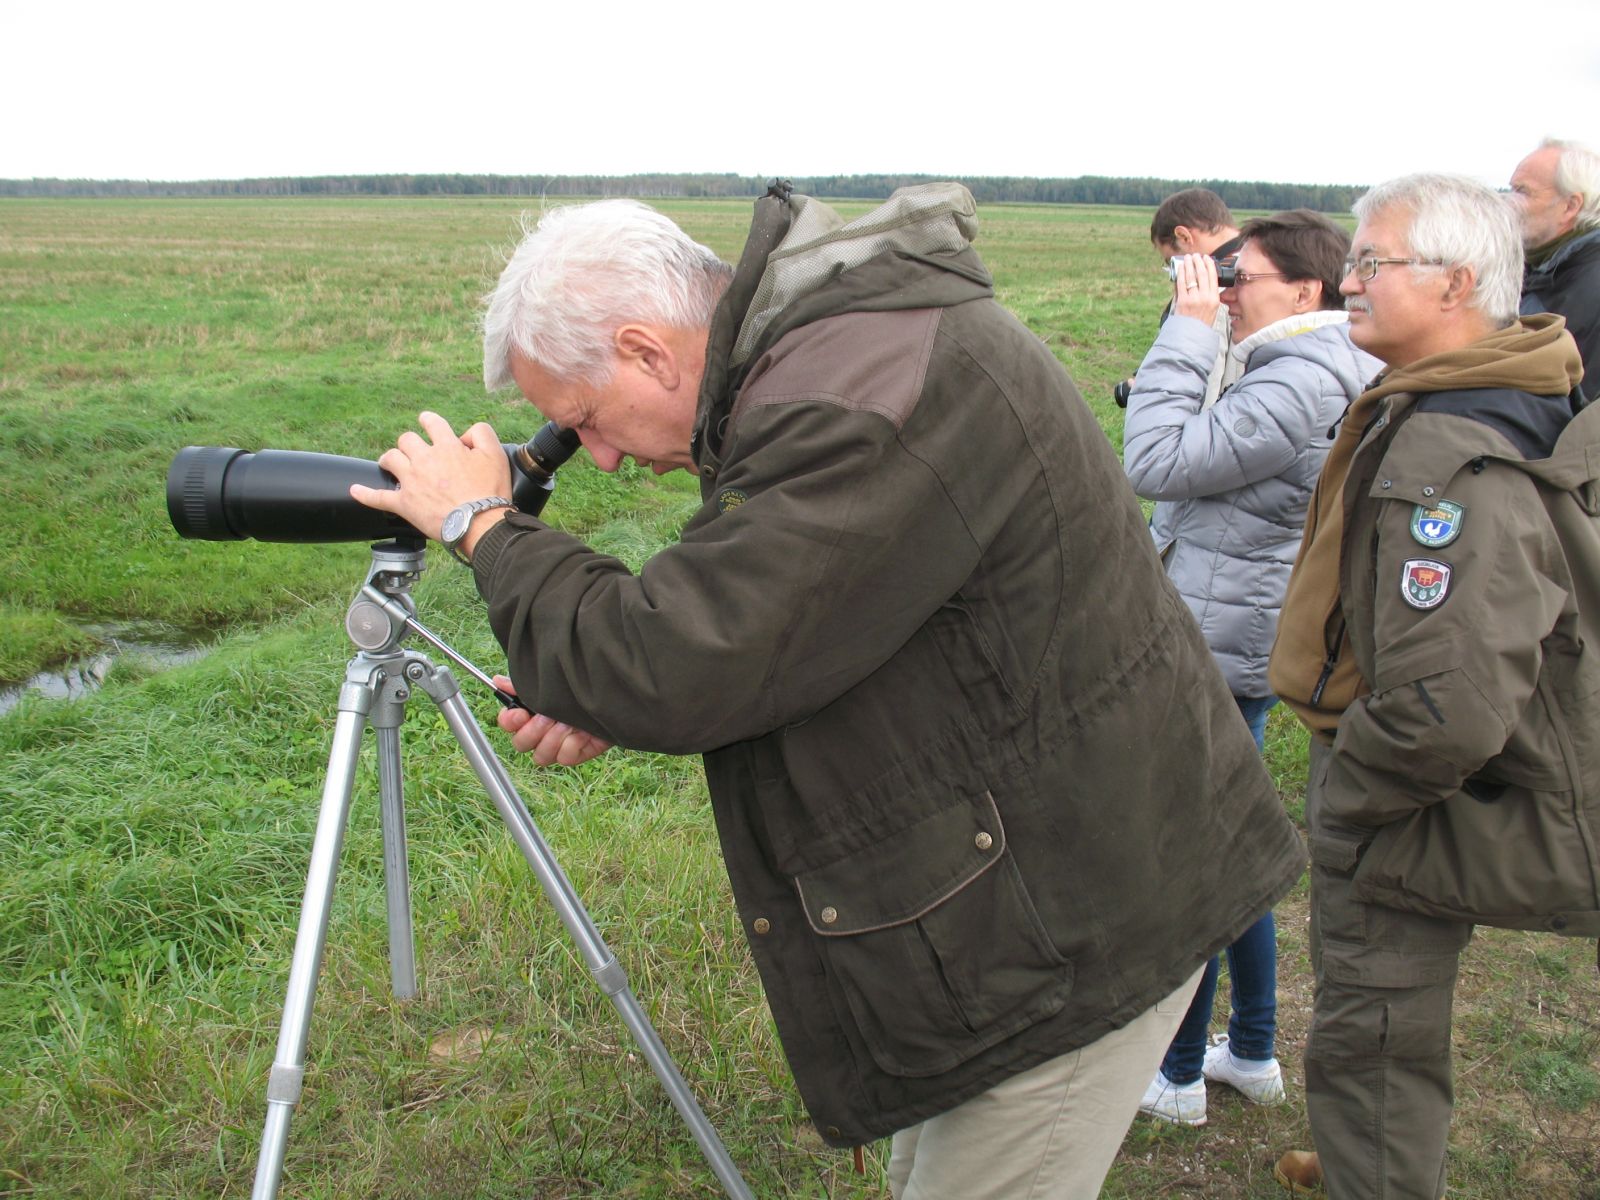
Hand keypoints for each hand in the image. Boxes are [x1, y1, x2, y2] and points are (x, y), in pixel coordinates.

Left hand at [349, 411, 512, 540]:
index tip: (427, 423)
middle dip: (410, 442)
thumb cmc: (489, 492)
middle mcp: (424, 459)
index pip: (431, 422)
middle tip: (415, 451)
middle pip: (406, 439)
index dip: (428, 420)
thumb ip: (481, 434)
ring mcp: (411, 481)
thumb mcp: (496, 455)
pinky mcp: (403, 503)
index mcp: (446, 445)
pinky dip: (364, 493)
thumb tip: (465, 434)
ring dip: (390, 459)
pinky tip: (354, 490)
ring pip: (390, 459)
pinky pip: (377, 497)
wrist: (478, 523)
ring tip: (393, 464)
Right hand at [492, 676, 614, 765]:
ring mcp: (558, 745)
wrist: (614, 694)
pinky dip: (574, 744)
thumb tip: (497, 680)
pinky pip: (565, 758)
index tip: (521, 713)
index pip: (507, 724)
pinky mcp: (576, 754)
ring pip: (540, 756)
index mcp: (531, 714)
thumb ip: (523, 684)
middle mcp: (541, 732)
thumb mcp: (551, 683)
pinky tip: (583, 732)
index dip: (511, 721)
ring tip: (568, 723)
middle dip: (535, 730)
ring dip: (554, 738)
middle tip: (550, 717)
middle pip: (521, 744)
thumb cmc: (580, 688)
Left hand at [1170, 254, 1221, 324]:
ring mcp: (1193, 299)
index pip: (1213, 277)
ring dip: (1189, 265)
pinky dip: (1181, 274)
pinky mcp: (1182, 301)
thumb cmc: (1200, 323)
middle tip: (1195, 256)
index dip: (1209, 265)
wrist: (1191, 336)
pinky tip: (1181, 268)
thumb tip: (1203, 281)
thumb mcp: (1212, 310)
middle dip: (1198, 262)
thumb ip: (1209, 296)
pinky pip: (1181, 284)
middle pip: (1202, 274)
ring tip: (1187, 258)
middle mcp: (1205, 298)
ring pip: (1191, 277)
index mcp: (1214, 299)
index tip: (1206, 258)